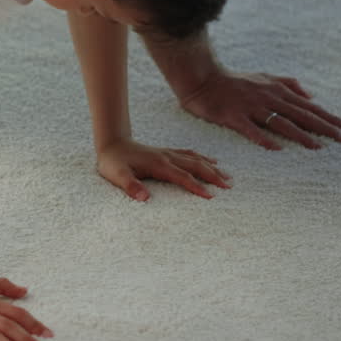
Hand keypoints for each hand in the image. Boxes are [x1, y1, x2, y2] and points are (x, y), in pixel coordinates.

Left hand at [97, 138, 229, 200]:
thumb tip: (144, 198)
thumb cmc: (113, 162)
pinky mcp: (166, 152)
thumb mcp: (117, 176)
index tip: (212, 197)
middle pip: (196, 166)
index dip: (197, 187)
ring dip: (212, 167)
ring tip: (228, 177)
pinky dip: (203, 158)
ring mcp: (168, 153)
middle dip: (213, 176)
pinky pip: (189, 154)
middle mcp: (167, 157)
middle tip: (229, 187)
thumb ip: (130, 186)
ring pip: (196, 159)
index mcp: (159, 164)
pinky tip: (212, 160)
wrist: (111, 143)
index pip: (183, 177)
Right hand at [180, 69, 340, 150]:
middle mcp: (269, 98)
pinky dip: (263, 138)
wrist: (203, 79)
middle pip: (301, 115)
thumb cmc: (234, 80)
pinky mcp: (233, 116)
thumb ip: (288, 84)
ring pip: (281, 123)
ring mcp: (251, 107)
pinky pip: (250, 129)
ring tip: (318, 147)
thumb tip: (311, 96)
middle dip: (325, 127)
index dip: (330, 118)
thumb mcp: (265, 77)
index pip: (310, 107)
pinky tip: (276, 148)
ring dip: (300, 135)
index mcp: (278, 91)